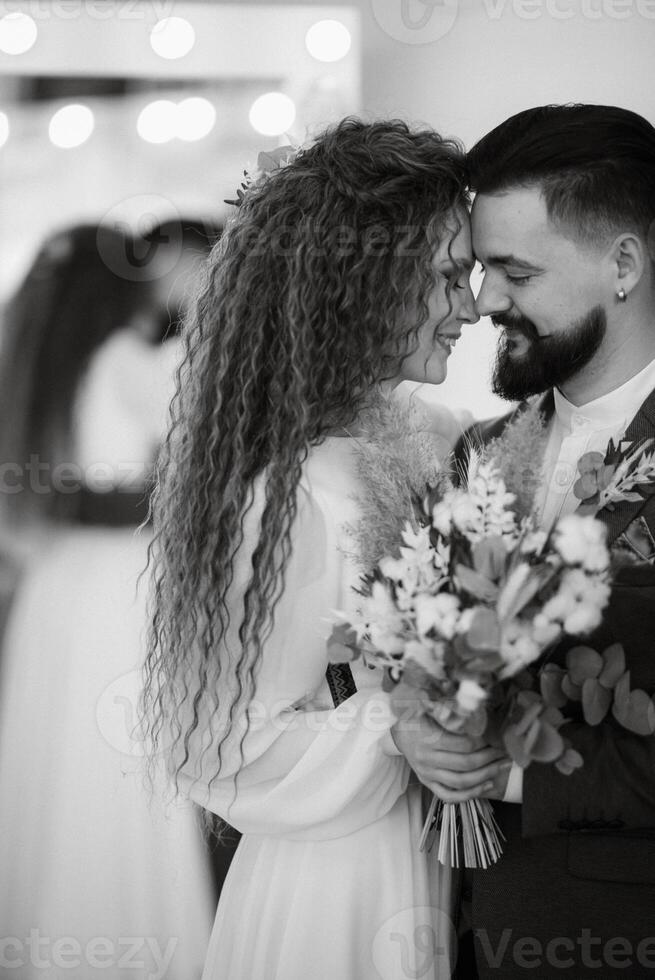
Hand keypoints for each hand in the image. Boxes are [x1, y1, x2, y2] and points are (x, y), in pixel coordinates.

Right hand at [391, 712, 511, 802]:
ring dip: (486, 776)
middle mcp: (427, 759)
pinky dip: (469, 795)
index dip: (482, 742)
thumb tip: (466, 700)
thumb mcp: (424, 706)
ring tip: (502, 766)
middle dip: (490, 758)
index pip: (463, 745)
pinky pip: (449, 796)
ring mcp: (427, 774)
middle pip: (465, 764)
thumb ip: (443, 704)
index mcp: (428, 739)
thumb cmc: (416, 717)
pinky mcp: (428, 783)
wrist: (398, 734)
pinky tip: (486, 785)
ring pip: (461, 782)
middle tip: (505, 751)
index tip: (495, 737)